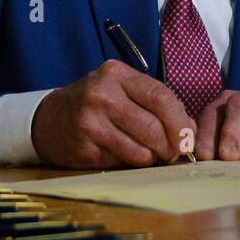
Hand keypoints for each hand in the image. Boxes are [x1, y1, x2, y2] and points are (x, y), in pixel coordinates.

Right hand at [31, 60, 195, 168]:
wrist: (49, 119)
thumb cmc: (96, 104)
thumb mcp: (121, 90)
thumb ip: (154, 103)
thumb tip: (189, 131)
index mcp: (117, 75)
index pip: (161, 97)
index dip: (180, 121)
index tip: (188, 137)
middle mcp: (102, 95)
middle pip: (153, 127)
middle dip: (171, 146)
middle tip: (174, 154)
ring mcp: (90, 122)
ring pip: (140, 150)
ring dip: (152, 159)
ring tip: (150, 155)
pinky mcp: (84, 148)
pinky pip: (122, 163)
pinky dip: (131, 164)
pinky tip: (124, 155)